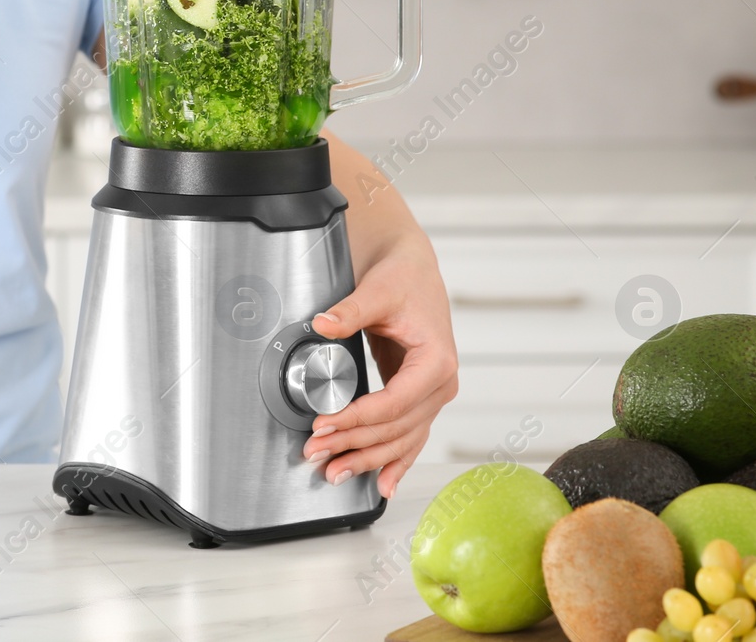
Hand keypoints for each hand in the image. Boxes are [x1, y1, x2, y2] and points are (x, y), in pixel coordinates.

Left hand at [300, 234, 458, 498]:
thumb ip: (350, 311)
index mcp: (436, 362)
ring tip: (334, 473)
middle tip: (315, 452)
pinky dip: (395, 463)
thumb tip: (323, 324)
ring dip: (367, 460)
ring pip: (401, 440)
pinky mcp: (419, 398)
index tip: (322, 426)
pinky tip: (381, 485)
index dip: (355, 420)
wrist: (413, 271)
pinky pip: (410, 438)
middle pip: (394, 429)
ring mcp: (432, 395)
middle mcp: (440, 385)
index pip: (392, 404)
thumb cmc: (403, 279)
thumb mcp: (377, 291)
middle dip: (352, 444)